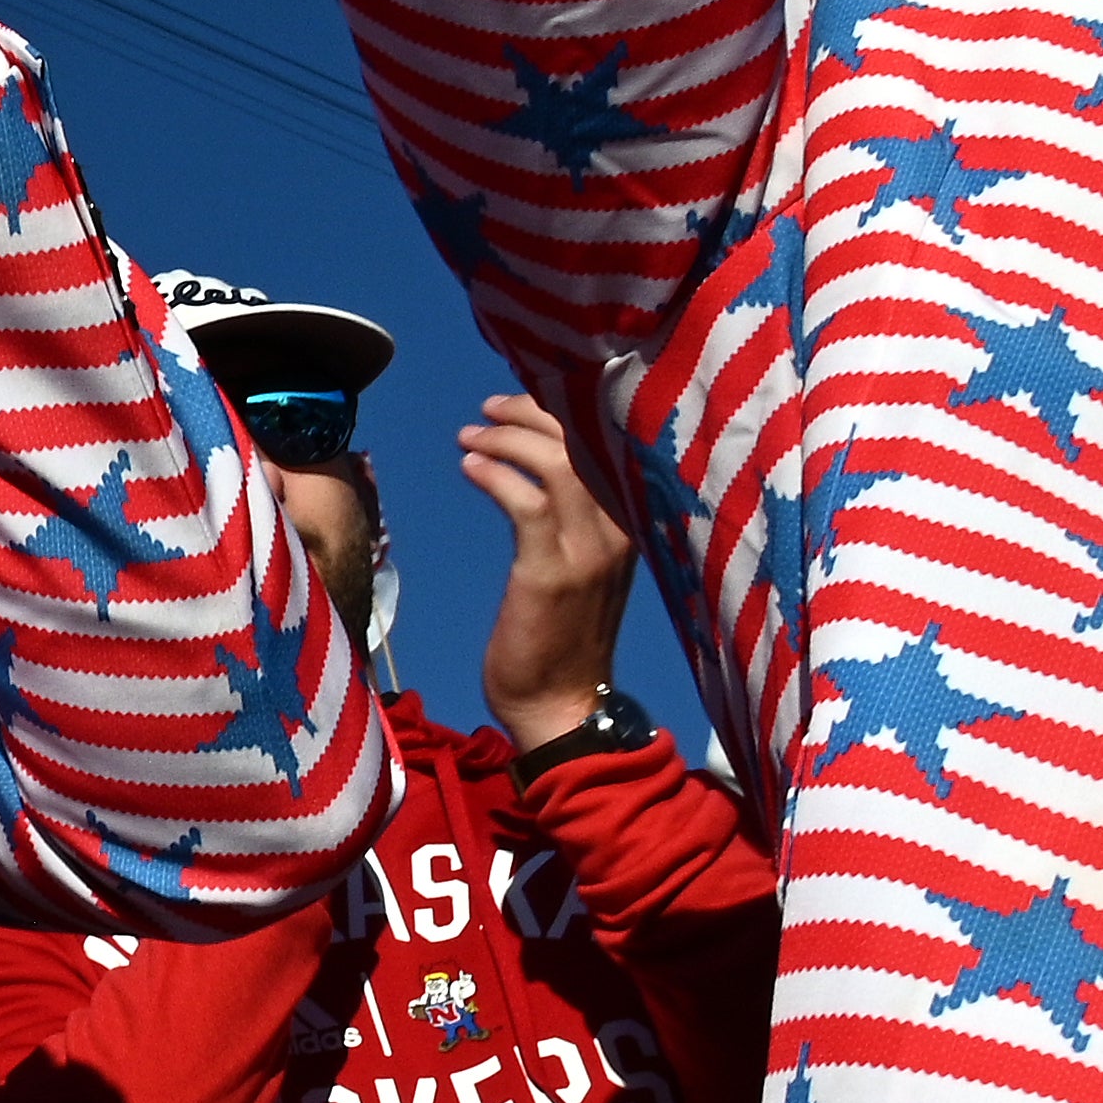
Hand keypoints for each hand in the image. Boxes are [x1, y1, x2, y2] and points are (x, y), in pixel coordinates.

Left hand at [459, 391, 640, 744]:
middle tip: (489, 408)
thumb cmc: (561, 637)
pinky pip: (525, 502)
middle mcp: (620, 530)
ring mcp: (589, 551)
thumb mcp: (580, 565)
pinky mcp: (551, 572)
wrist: (561, 706)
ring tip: (470, 435)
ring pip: (556, 462)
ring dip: (507, 439)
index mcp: (632, 524)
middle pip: (586, 441)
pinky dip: (496, 474)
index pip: (609, 444)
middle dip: (533, 412)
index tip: (526, 396)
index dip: (568, 409)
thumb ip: (573, 518)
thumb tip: (541, 465)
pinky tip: (470, 467)